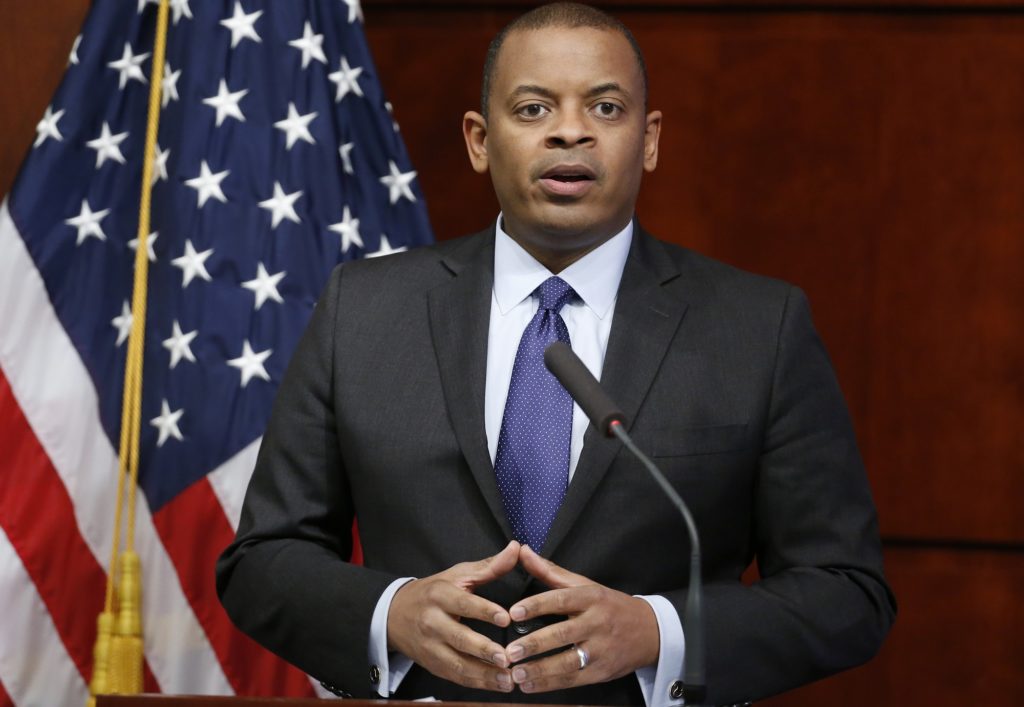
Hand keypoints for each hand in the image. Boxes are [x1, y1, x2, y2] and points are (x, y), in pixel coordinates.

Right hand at [387, 540, 519, 691]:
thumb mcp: (457, 575)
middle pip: (459, 638)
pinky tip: (496, 685)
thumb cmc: (433, 592)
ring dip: (484, 674)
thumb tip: (516, 548)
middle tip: (507, 657)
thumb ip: (489, 566)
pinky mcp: (432, 665)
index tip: (505, 618)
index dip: (484, 611)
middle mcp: (433, 622)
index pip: (464, 604)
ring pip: (457, 663)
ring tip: (508, 679)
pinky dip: (476, 683)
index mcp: (440, 595)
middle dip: (483, 650)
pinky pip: (455, 676)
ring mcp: (431, 646)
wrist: (394, 614)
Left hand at [504, 544, 659, 692]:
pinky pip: (574, 679)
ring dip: (540, 670)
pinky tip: (530, 686)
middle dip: (534, 644)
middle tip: (509, 651)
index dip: (537, 605)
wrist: (651, 631)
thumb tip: (522, 551)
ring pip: (567, 661)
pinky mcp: (602, 672)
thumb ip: (551, 571)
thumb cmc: (610, 605)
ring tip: (516, 673)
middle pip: (562, 633)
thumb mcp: (585, 585)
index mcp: (592, 597)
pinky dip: (550, 684)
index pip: (561, 600)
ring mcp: (601, 649)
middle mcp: (597, 623)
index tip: (514, 612)